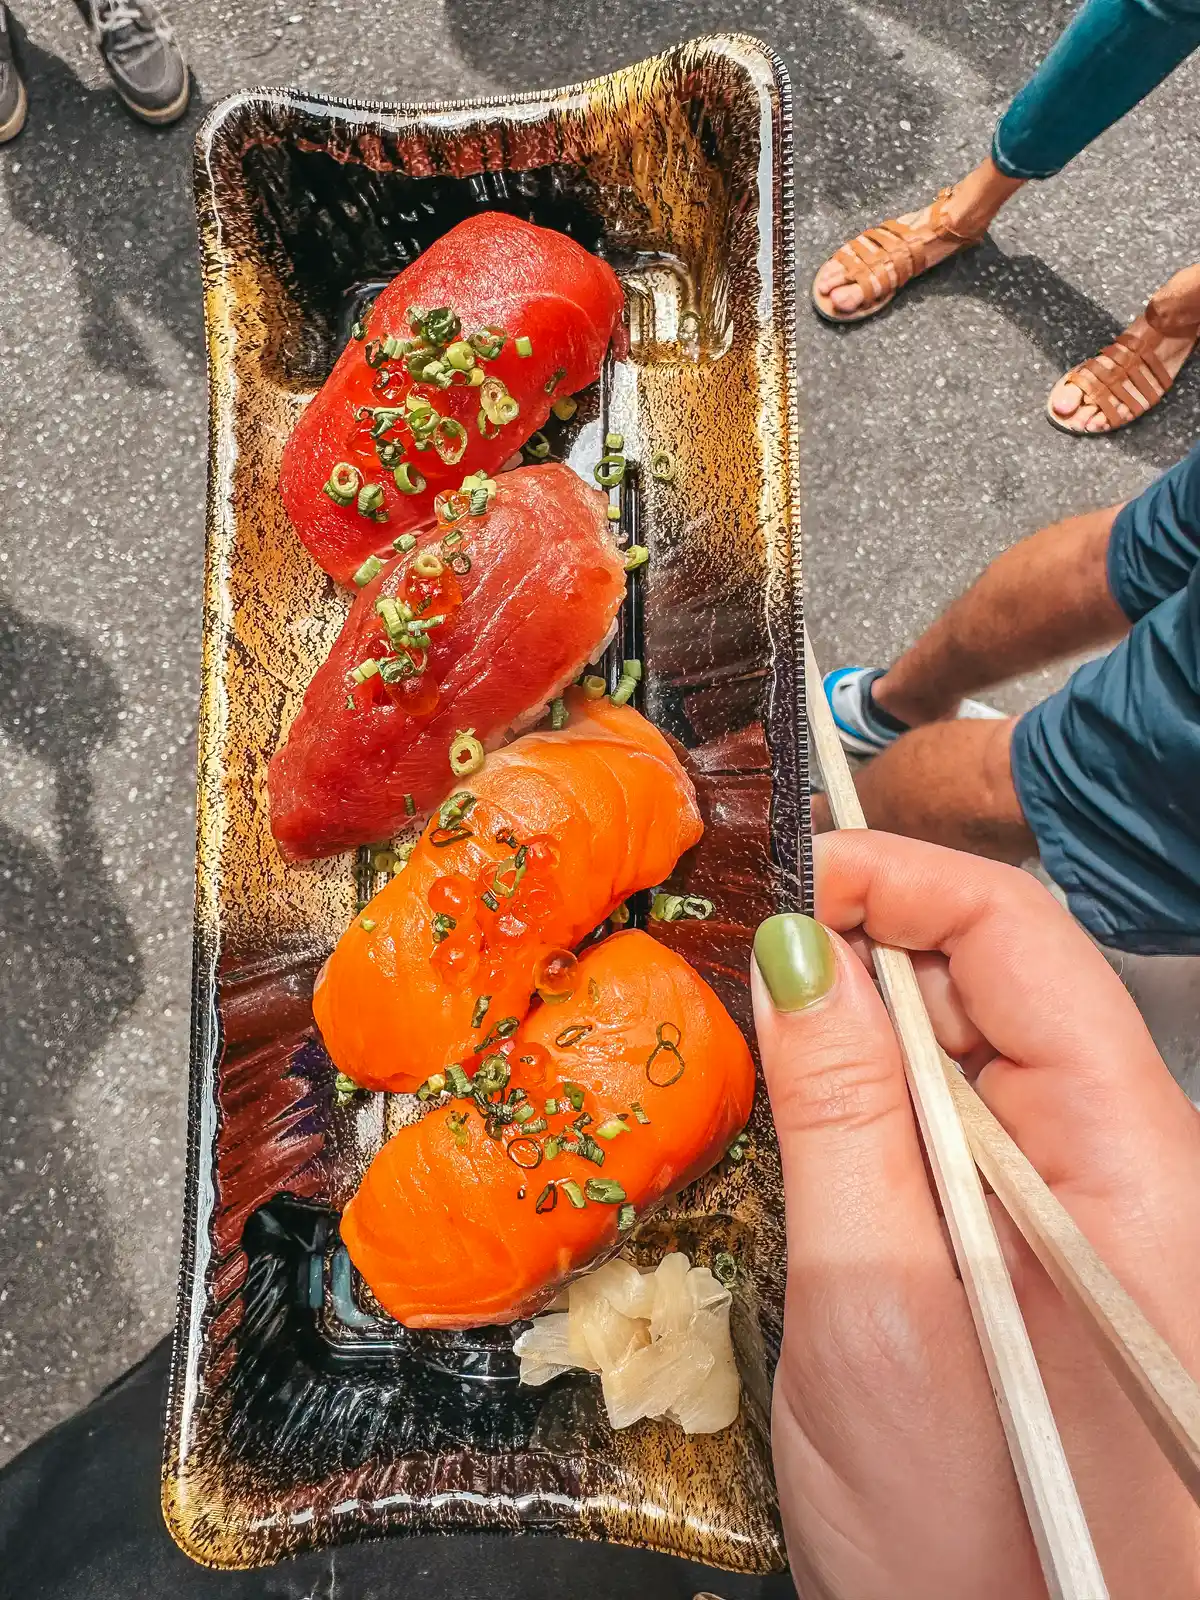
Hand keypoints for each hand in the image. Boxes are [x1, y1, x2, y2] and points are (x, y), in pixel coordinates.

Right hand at [752, 830, 1199, 1599]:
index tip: (784, 875)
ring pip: (969, 1052)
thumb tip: (795, 947)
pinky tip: (812, 1121)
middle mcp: (1125, 1159)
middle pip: (998, 981)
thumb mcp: (871, 1300)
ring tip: (763, 1042)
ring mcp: (1084, 1205)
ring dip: (864, 1027)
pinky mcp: (1037, 1246)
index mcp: (1127, 1154)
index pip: (1021, 935)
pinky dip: (876, 1101)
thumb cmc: (972, 1538)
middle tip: (743, 960)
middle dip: (870, 946)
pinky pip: (956, 1128)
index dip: (900, 880)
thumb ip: (838, 1108)